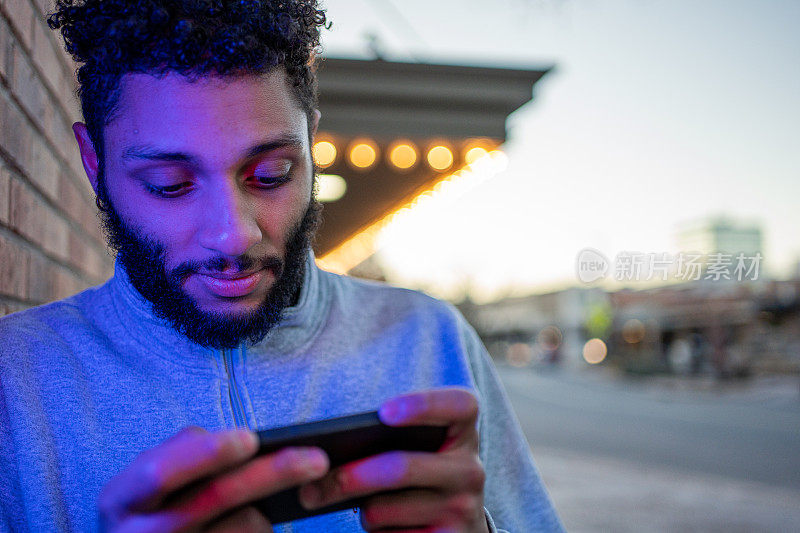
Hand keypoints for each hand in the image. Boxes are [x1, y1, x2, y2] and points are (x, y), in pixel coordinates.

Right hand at [98, 426, 328, 532]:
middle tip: (315, 459)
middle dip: (270, 474)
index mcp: (121, 498)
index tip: (252, 438)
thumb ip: (184, 455)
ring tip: (281, 501)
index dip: (207, 454)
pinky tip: (266, 528)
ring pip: (240, 530)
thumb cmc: (154, 507)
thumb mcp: (152, 478)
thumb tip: (240, 443)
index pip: (161, 471)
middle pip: (213, 499)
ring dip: (268, 514)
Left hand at [298, 388, 489, 532]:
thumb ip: (392, 442)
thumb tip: (330, 456)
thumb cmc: (422, 476)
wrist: (457, 528)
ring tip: (359, 507)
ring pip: (385, 509)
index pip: (460, 405)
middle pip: (401, 467)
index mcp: (464, 433)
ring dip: (361, 511)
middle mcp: (471, 470)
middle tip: (311, 488)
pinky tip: (379, 527)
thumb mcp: (421, 452)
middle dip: (349, 478)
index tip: (383, 412)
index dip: (424, 404)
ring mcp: (464, 509)